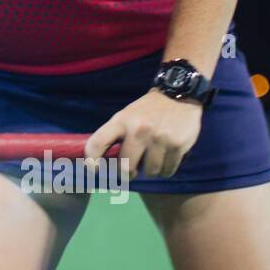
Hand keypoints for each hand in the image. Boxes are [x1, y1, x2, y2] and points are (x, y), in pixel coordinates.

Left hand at [84, 89, 202, 178]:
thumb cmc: (148, 111)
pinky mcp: (177, 145)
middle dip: (128, 173)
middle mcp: (138, 130)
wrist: (179, 96)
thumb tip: (102, 162)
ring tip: (154, 157)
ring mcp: (158, 139)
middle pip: (125, 168)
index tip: (94, 170)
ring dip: (151, 170)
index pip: (97, 143)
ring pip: (150, 172)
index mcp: (121, 121)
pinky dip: (166, 169)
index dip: (91, 161)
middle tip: (132, 170)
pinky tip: (167, 156)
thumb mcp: (127, 115)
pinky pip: (167, 171)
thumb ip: (115, 136)